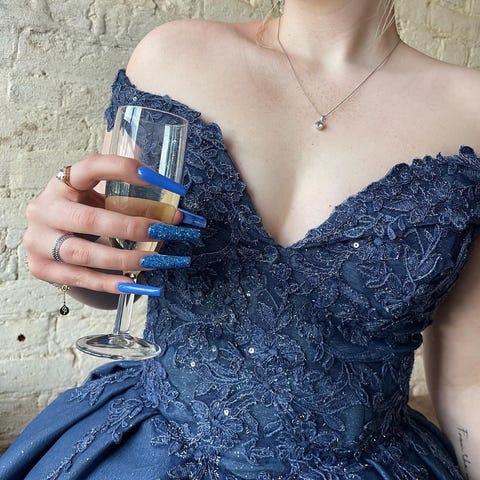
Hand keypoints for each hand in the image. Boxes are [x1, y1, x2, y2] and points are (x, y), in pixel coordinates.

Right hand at [24, 154, 203, 294]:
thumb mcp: (102, 199)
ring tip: (154, 261)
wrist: (54, 243)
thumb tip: (174, 210)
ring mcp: (39, 240)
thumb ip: (132, 198)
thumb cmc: (86, 214)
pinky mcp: (41, 267)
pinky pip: (78, 277)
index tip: (154, 177)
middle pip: (88, 220)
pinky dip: (107, 283)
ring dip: (123, 258)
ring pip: (82, 253)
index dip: (121, 169)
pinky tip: (132, 283)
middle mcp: (45, 209)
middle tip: (163, 232)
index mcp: (63, 183)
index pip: (91, 168)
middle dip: (130, 228)